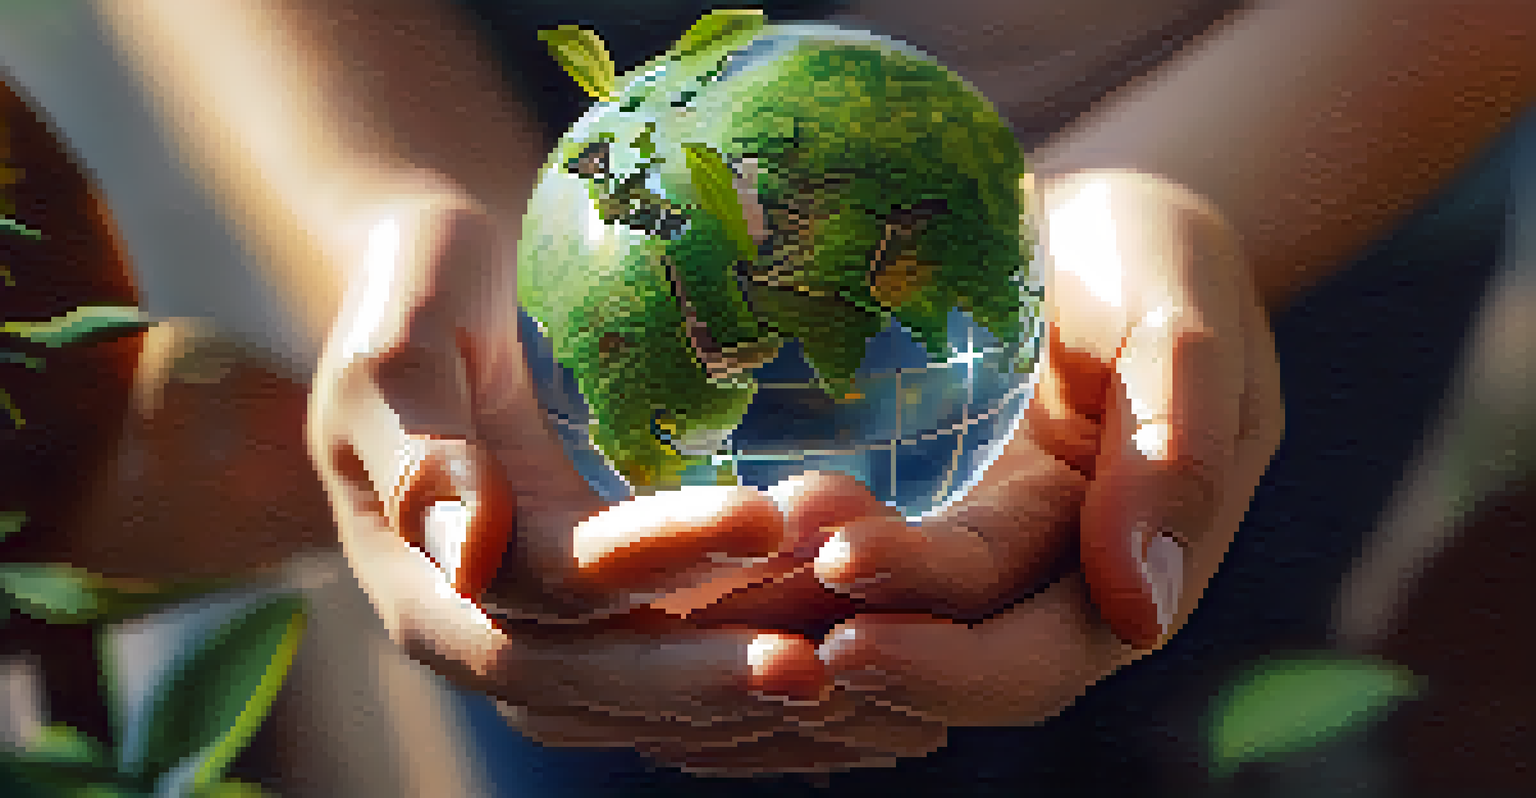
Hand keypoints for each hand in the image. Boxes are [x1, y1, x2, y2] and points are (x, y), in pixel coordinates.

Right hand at [303, 186, 936, 767]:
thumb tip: (464, 551)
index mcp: (425, 577)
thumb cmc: (420, 293)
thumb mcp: (398, 342)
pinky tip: (856, 694)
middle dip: (712, 675)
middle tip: (824, 663)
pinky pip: (681, 687)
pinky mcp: (608, 632)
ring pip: (652, 704)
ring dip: (750, 702)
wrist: (451, 302)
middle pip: (603, 680)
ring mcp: (552, 641)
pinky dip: (759, 702)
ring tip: (861, 676)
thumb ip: (414, 439)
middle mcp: (488, 633)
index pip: (548, 586)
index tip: (763, 520)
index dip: (651, 565)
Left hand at [641, 169, 1284, 771]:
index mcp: (1120, 565)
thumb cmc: (1157, 257)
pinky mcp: (915, 505)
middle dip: (851, 642)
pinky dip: (783, 568)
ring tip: (717, 565)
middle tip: (758, 609)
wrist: (1095, 223)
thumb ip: (1177, 454)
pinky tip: (708, 548)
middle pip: (943, 657)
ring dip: (802, 616)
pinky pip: (847, 561)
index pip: (1036, 654)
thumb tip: (1141, 614)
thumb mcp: (1183, 327)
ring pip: (884, 621)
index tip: (848, 599)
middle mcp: (1041, 579)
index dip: (947, 655)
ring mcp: (971, 546)